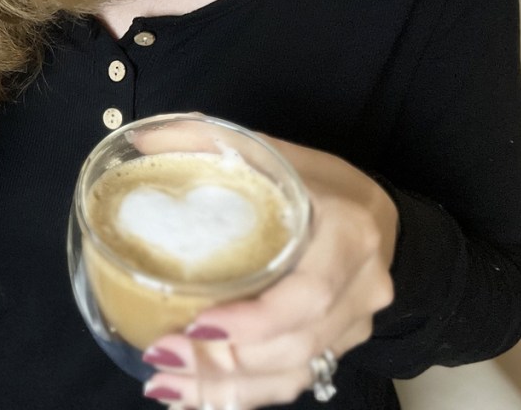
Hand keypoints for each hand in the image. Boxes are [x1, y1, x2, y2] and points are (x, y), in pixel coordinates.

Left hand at [140, 136, 397, 408]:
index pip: (307, 293)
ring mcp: (353, 324)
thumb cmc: (322, 183)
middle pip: (294, 345)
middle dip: (225, 361)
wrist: (379, 217)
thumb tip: (140, 137)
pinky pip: (294, 382)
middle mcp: (359, 287)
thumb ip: (208, 141)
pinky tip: (194, 396)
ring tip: (165, 385)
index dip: (254, 320)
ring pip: (293, 373)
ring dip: (227, 388)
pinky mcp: (338, 346)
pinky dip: (243, 395)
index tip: (199, 323)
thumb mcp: (275, 152)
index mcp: (348, 233)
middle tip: (161, 355)